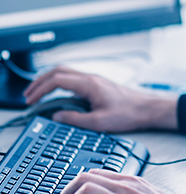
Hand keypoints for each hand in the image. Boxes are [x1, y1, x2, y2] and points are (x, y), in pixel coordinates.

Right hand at [23, 66, 177, 132]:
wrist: (149, 109)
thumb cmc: (130, 114)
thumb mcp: (100, 122)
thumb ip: (76, 119)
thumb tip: (57, 116)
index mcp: (89, 84)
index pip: (57, 80)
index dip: (40, 89)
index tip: (30, 100)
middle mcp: (91, 78)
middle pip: (58, 71)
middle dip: (40, 81)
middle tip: (29, 95)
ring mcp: (96, 80)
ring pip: (66, 72)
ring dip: (50, 81)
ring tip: (39, 93)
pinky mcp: (99, 85)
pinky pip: (74, 78)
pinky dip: (61, 83)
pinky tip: (59, 94)